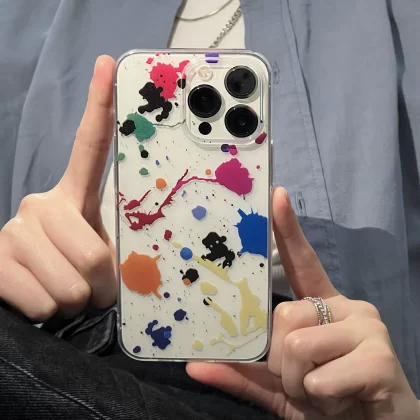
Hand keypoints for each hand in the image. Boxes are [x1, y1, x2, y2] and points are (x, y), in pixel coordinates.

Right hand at [0, 56, 116, 321]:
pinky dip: (49, 313)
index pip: (88, 147)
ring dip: (74, 301)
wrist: (30, 297)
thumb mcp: (99, 254)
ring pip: (69, 287)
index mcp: (72, 196)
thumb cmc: (74, 272)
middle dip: (98, 285)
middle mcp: (39, 204)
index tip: (106, 65)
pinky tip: (38, 299)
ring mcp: (14, 230)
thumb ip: (111, 250)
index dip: (99, 108)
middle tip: (89, 287)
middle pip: (93, 256)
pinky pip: (42, 303)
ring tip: (64, 293)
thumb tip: (118, 273)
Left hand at [187, 188, 419, 418]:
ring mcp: (366, 326)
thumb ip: (243, 372)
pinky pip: (320, 376)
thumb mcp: (280, 386)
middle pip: (284, 316)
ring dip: (299, 384)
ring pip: (297, 345)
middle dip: (280, 361)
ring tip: (322, 392)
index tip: (275, 194)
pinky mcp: (382, 356)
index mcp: (322, 306)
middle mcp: (346, 305)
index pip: (303, 260)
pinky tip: (342, 400)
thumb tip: (194, 365)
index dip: (287, 228)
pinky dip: (320, 398)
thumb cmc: (329, 400)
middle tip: (302, 381)